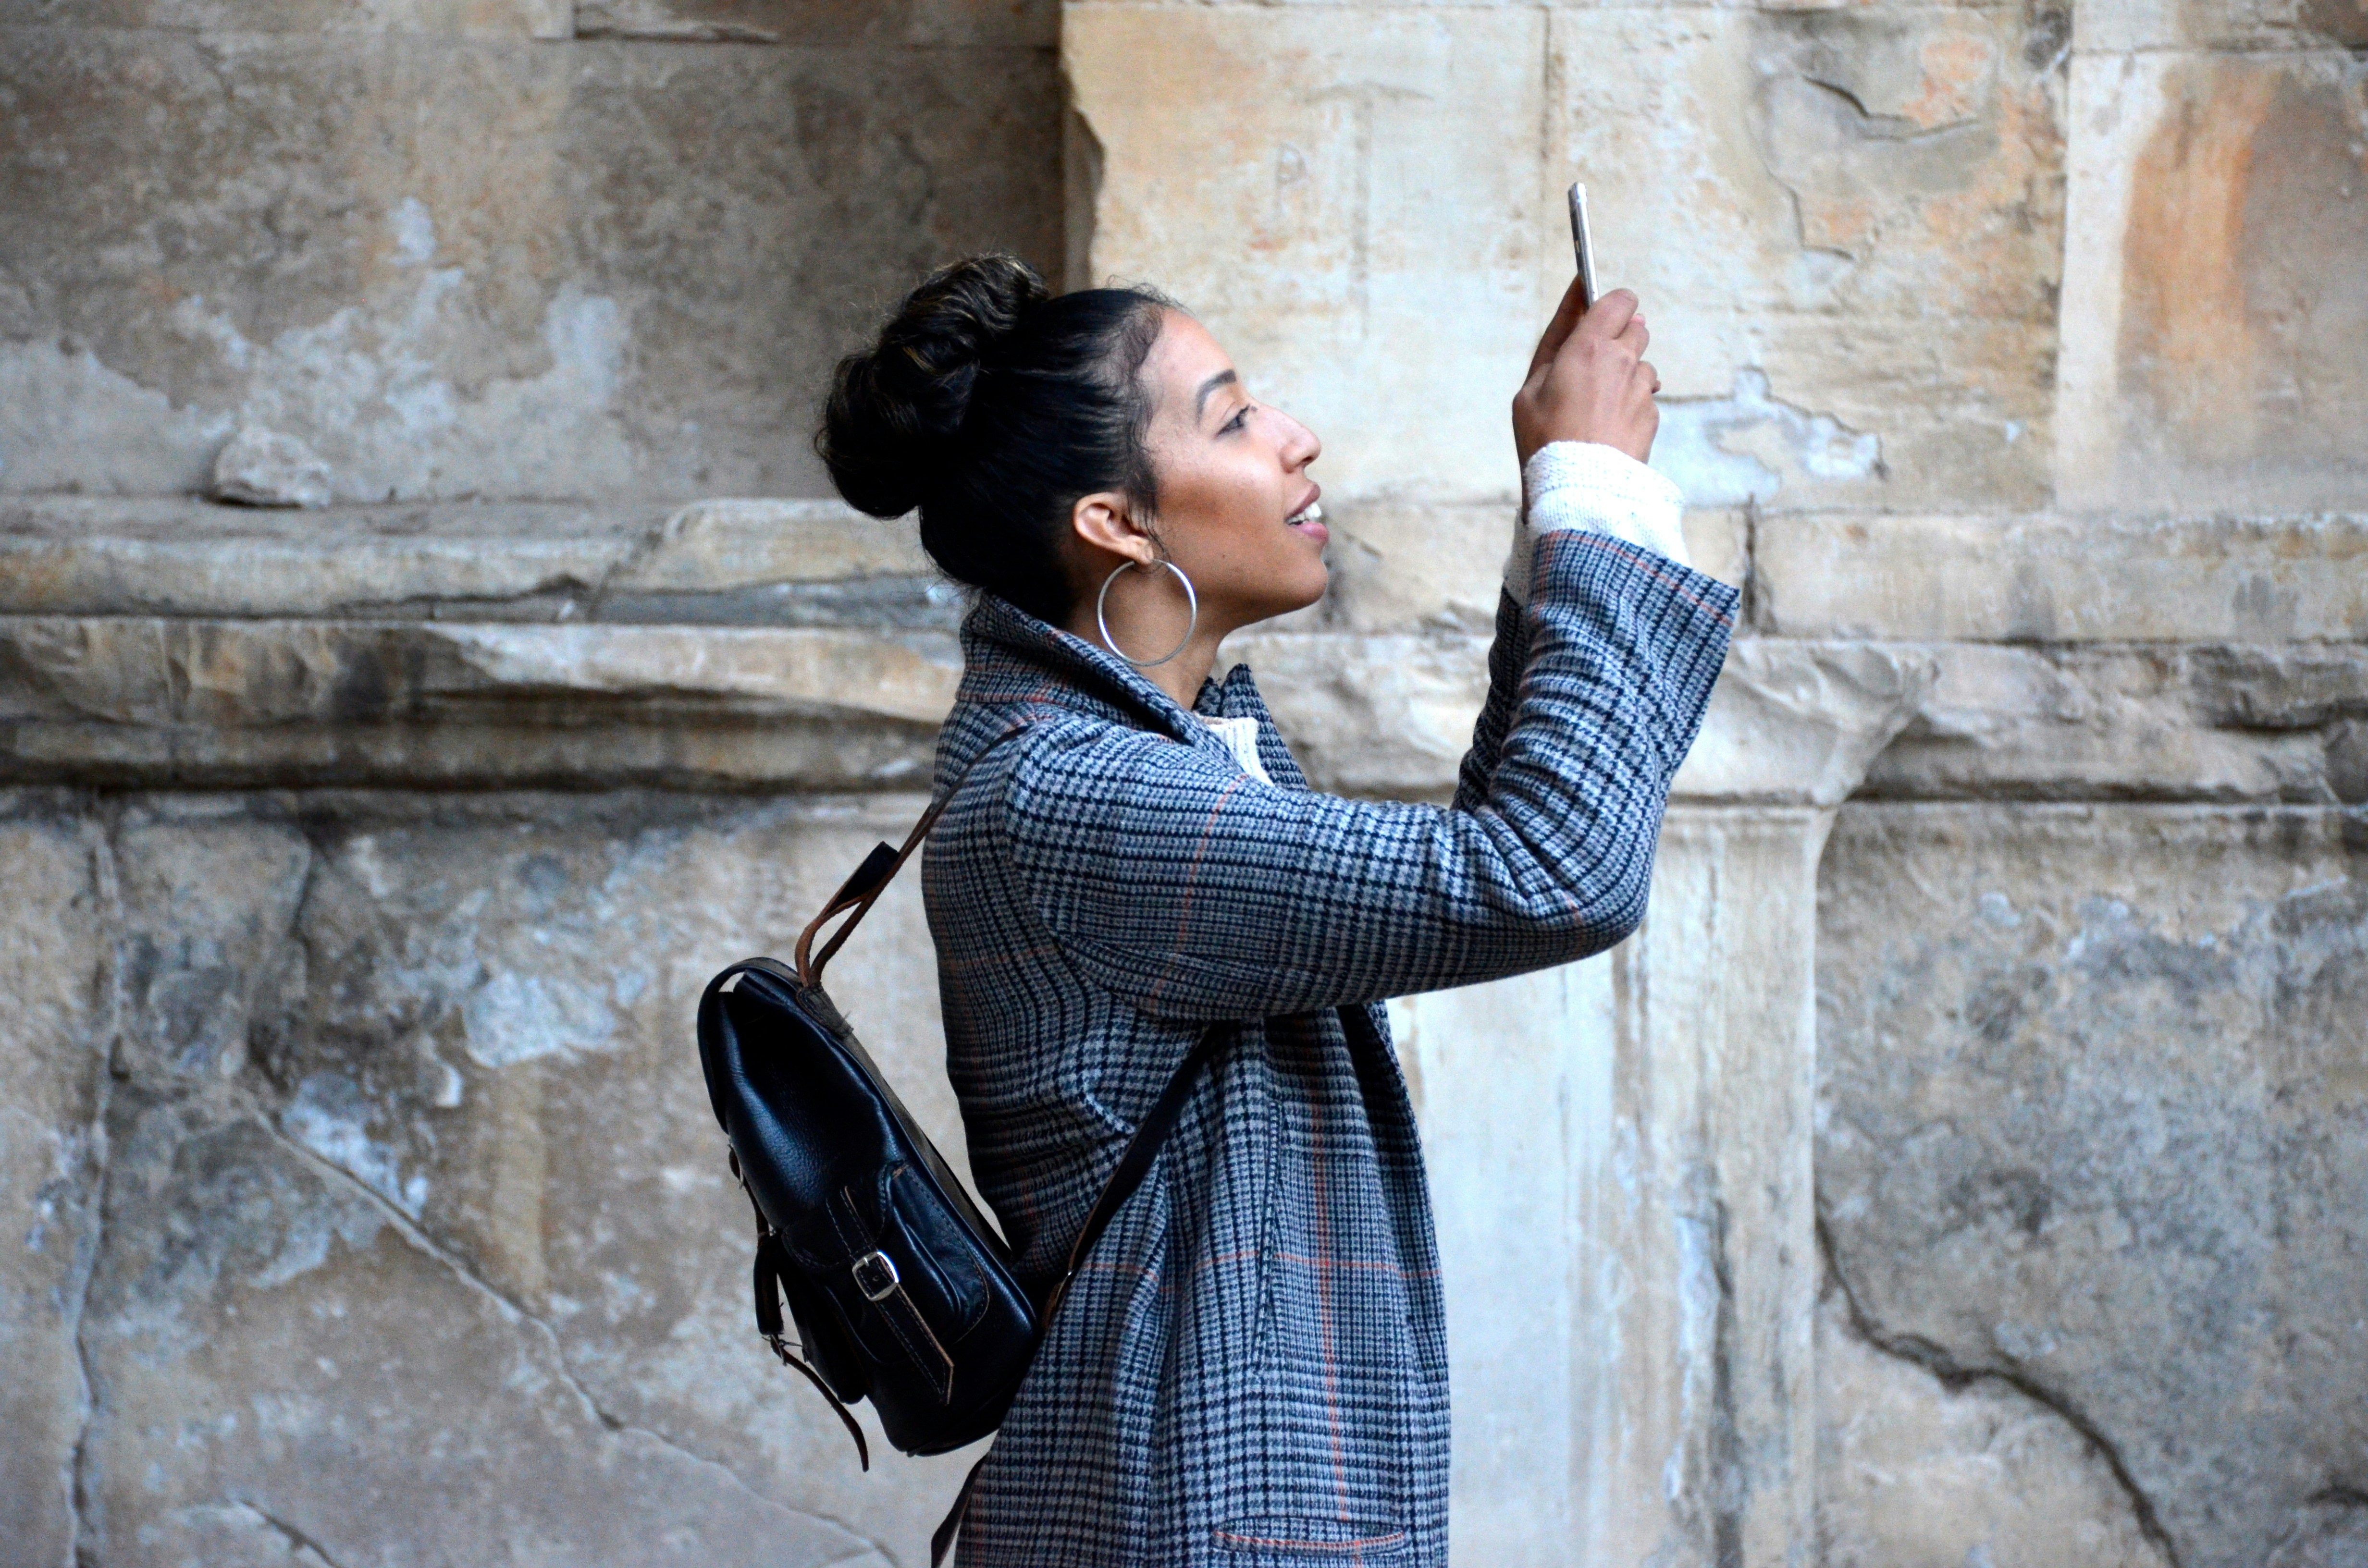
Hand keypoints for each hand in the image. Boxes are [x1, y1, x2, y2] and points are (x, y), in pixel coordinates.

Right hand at [1512, 282, 1660, 467]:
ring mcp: (1641, 389)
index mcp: (1588, 347)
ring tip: (1598, 407)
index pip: (1618, 300)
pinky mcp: (1652, 415)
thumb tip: (1584, 309)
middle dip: (1618, 340)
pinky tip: (1609, 428)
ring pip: (1642, 365)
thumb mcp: (1530, 389)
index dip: (1611, 303)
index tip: (1599, 312)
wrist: (1578, 489)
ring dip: (1625, 376)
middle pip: (1636, 329)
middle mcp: (1622, 361)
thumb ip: (1557, 344)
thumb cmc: (1545, 439)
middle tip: (1593, 367)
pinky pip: (1645, 398)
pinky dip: (1631, 406)